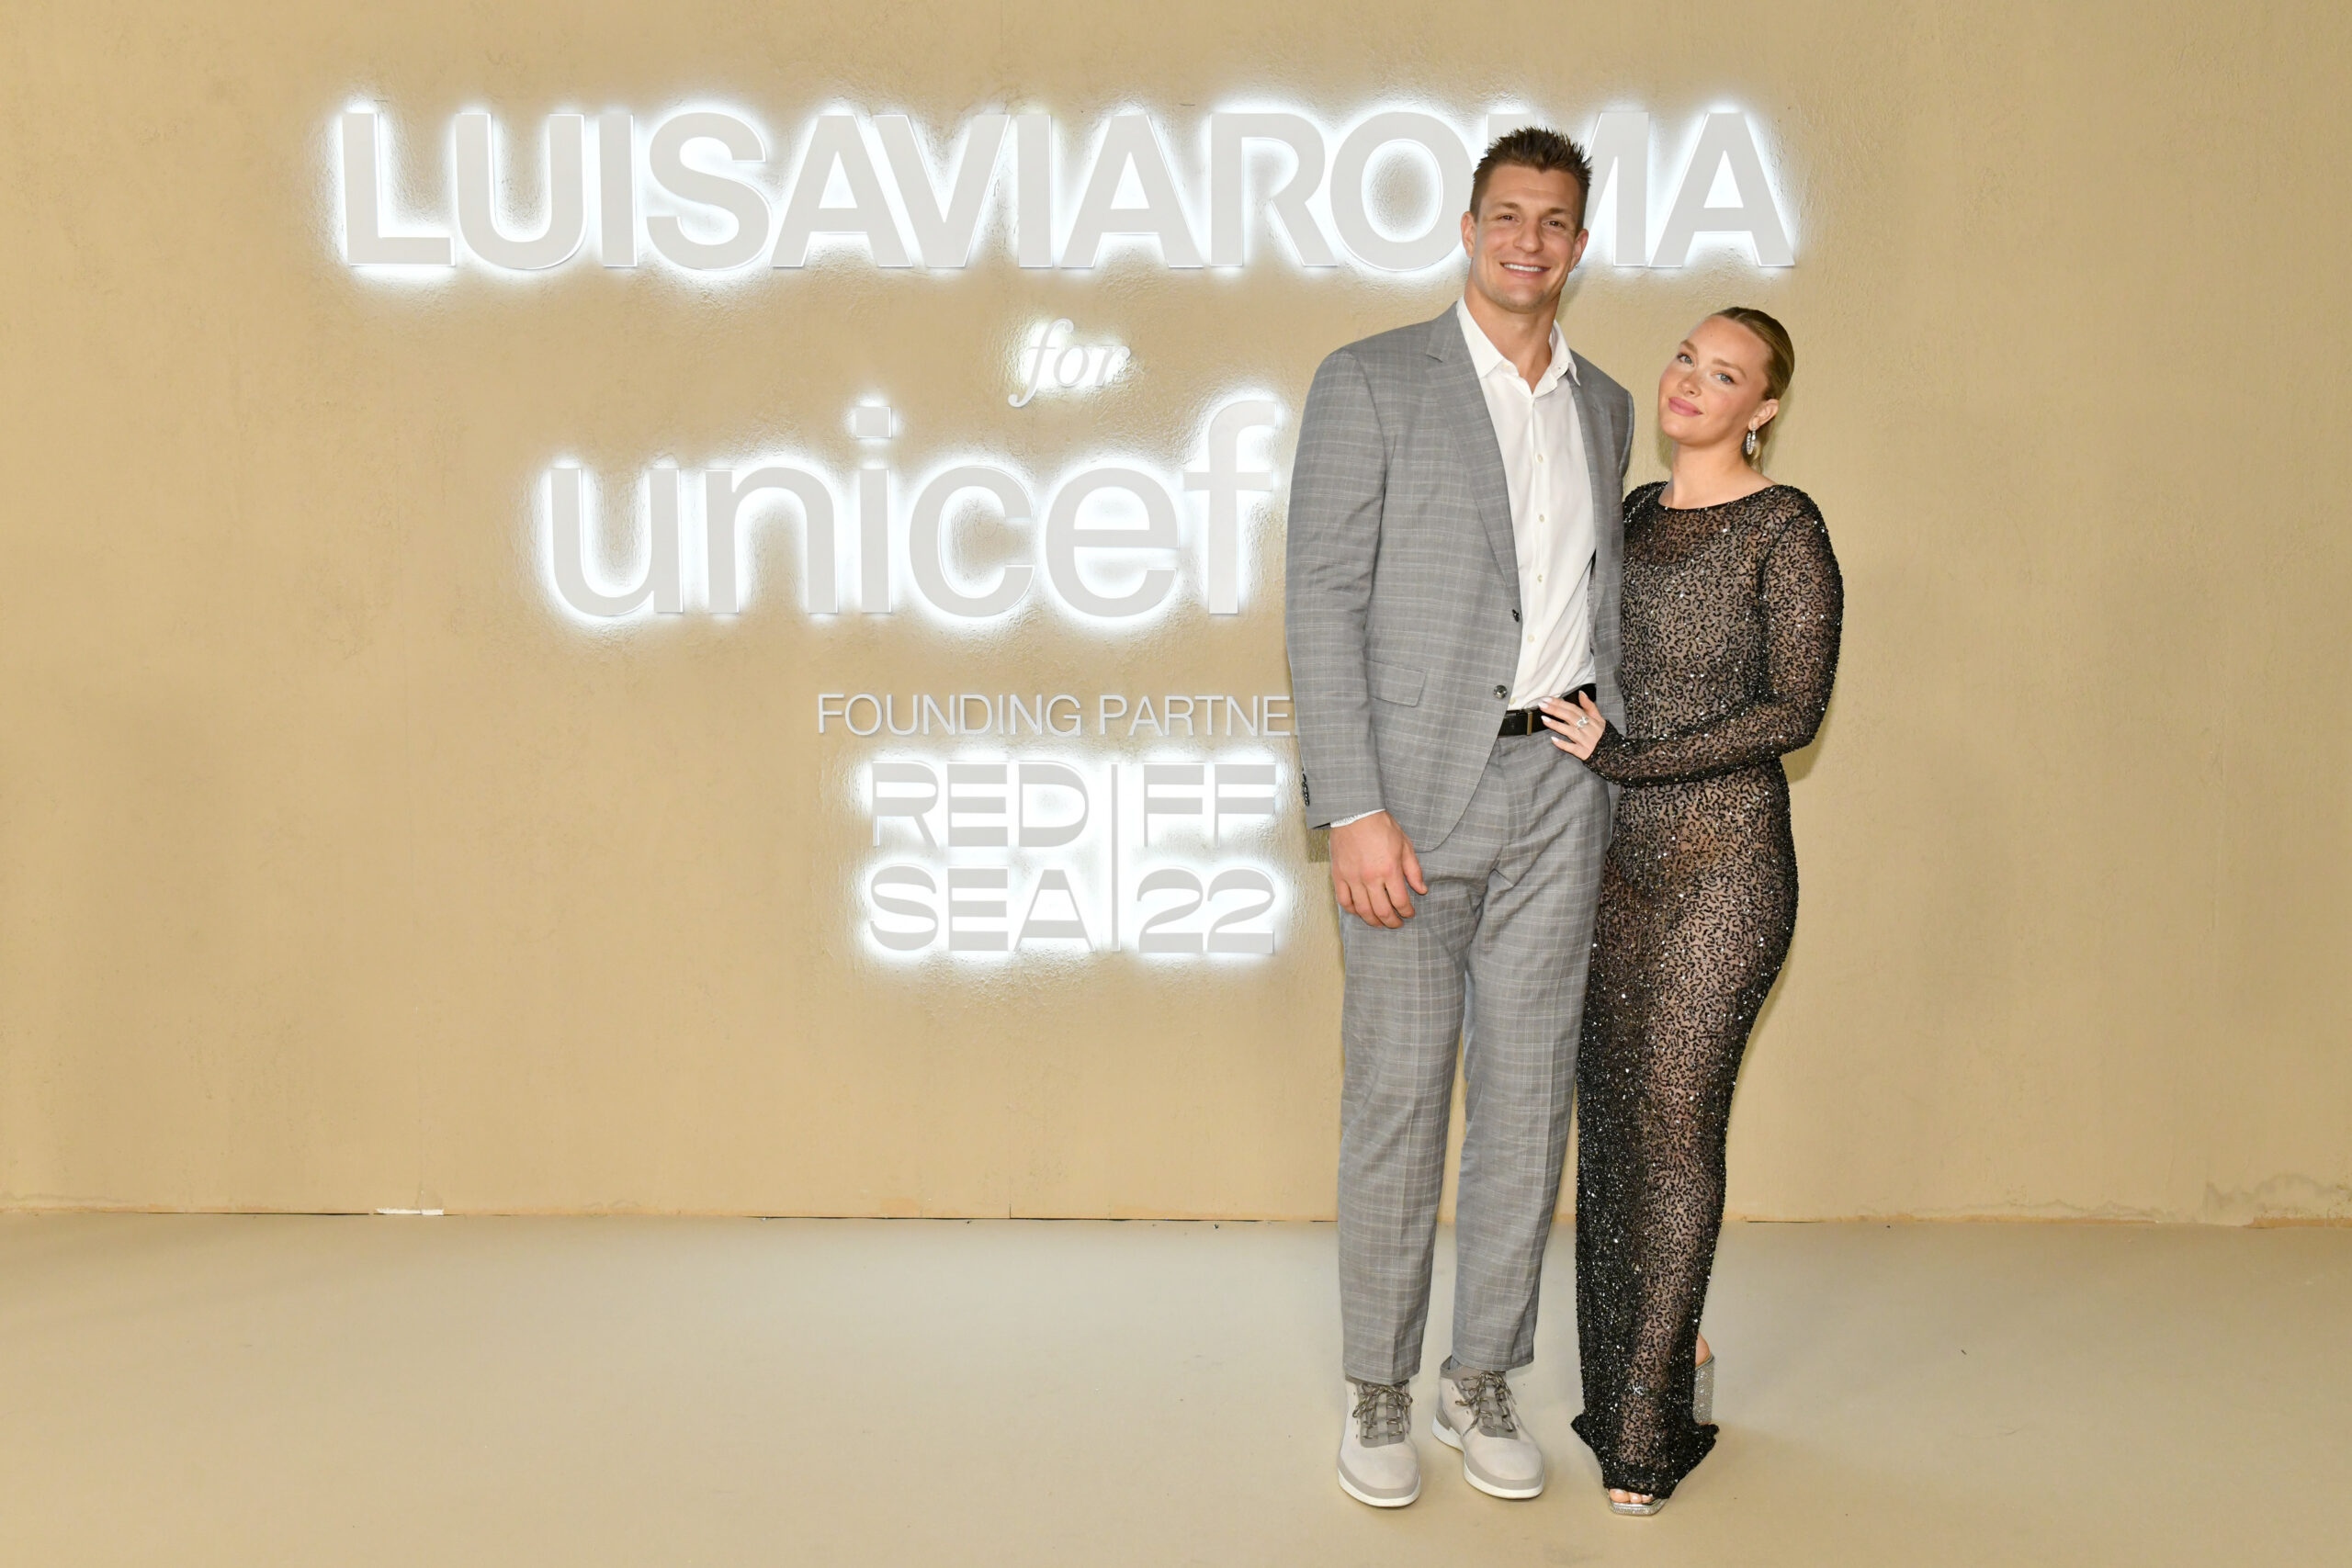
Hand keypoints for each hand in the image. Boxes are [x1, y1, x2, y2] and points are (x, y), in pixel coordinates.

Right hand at [1328, 811, 1427, 927]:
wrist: (1355, 813)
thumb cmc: (1381, 826)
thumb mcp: (1405, 845)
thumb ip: (1413, 870)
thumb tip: (1421, 889)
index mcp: (1389, 870)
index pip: (1400, 901)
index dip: (1407, 912)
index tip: (1410, 913)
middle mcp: (1371, 878)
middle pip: (1382, 911)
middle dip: (1392, 921)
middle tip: (1397, 924)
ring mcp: (1353, 878)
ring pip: (1363, 910)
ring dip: (1373, 921)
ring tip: (1379, 923)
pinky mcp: (1339, 876)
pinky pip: (1344, 901)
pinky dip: (1352, 910)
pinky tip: (1359, 911)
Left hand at [1540, 692, 1605, 759]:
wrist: (1615, 754)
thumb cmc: (1604, 736)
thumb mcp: (1600, 719)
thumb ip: (1590, 706)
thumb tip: (1581, 693)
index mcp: (1590, 720)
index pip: (1573, 708)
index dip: (1560, 703)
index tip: (1547, 699)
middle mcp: (1588, 729)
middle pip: (1570, 717)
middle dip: (1555, 710)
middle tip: (1542, 705)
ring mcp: (1586, 741)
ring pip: (1570, 731)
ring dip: (1556, 725)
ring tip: (1543, 719)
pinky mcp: (1584, 753)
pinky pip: (1573, 748)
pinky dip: (1564, 744)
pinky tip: (1553, 740)